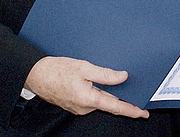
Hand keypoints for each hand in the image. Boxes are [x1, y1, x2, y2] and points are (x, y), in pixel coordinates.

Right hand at [25, 56, 148, 117]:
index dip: (131, 110)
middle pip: (109, 103)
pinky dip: (98, 94)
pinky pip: (92, 100)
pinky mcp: (75, 105)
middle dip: (121, 98)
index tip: (143, 113)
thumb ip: (105, 74)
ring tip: (114, 80)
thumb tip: (122, 77)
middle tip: (134, 89)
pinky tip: (98, 84)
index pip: (115, 107)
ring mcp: (79, 108)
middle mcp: (84, 107)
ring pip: (100, 101)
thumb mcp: (84, 67)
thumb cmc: (57, 70)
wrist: (36, 75)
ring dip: (108, 93)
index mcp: (88, 98)